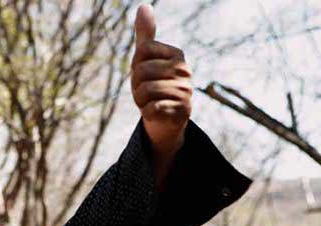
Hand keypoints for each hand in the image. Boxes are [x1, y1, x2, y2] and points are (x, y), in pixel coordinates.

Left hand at [131, 4, 191, 162]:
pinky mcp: (181, 111)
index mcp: (177, 55)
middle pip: (140, 72)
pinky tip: (156, 113)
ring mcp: (185, 91)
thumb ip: (145, 35)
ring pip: (144, 91)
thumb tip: (143, 6)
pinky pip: (151, 109)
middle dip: (136, 85)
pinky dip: (147, 113)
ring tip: (151, 102)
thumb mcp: (146, 60)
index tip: (144, 75)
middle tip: (146, 92)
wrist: (165, 119)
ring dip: (140, 100)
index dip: (135, 66)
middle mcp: (184, 71)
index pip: (141, 52)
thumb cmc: (154, 85)